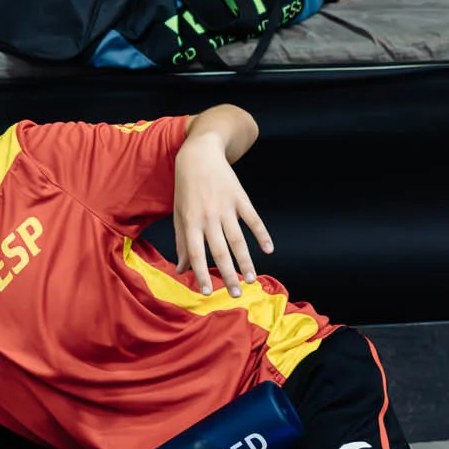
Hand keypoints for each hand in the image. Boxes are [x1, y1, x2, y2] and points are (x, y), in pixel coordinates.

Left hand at [173, 133, 273, 296]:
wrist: (200, 154)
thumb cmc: (186, 187)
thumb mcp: (179, 213)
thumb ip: (181, 242)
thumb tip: (181, 270)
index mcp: (191, 221)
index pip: (196, 252)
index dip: (200, 272)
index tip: (206, 292)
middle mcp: (208, 216)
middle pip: (220, 250)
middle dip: (228, 274)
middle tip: (236, 294)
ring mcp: (226, 206)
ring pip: (238, 239)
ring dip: (245, 260)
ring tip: (251, 279)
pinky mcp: (240, 197)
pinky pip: (253, 219)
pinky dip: (262, 234)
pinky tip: (268, 249)